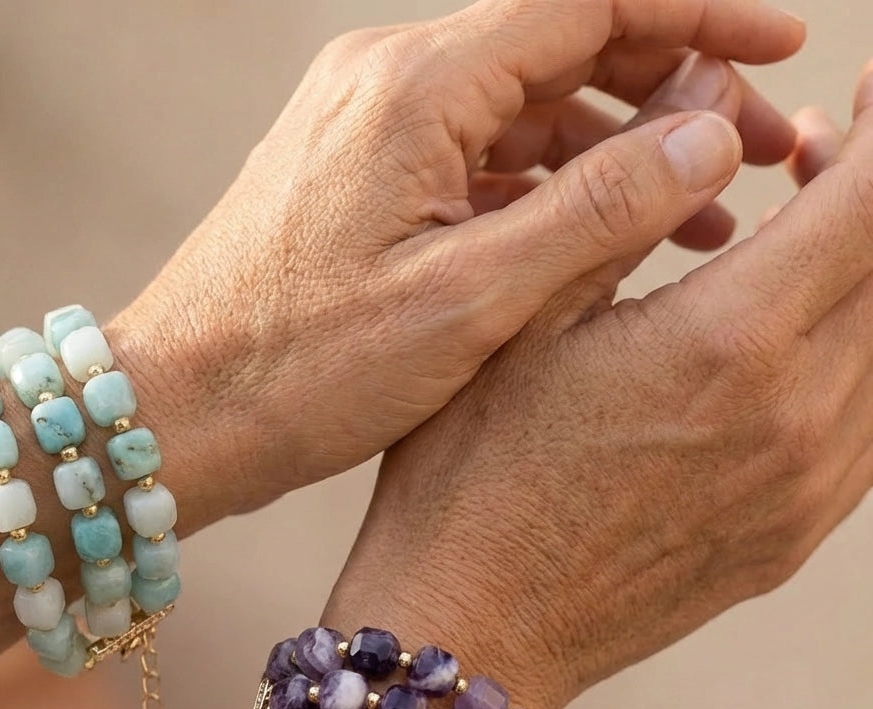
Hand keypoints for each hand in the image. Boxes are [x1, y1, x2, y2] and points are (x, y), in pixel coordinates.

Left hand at [110, 0, 802, 521]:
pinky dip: (551, 186)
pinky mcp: (360, 181)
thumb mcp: (464, 301)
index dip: (700, 11)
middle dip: (674, 84)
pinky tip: (603, 234)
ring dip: (617, 146)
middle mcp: (388, 85)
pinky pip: (479, 158)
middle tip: (762, 146)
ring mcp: (369, 131)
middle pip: (563, 43)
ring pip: (525, 108)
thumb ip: (593, 211)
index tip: (783, 44)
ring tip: (704, 209)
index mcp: (415, 90)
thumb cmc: (300, 371)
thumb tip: (704, 136)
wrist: (181, 413)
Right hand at [326, 61, 872, 708]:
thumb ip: (625, 213)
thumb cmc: (468, 483)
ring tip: (794, 242)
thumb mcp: (523, 324)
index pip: (870, 202)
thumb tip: (703, 115)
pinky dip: (852, 356)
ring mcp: (804, 491)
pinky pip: (868, 425)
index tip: (859, 94)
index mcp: (725, 345)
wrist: (472, 627)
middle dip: (872, 190)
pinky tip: (786, 342)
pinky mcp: (791, 538)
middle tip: (813, 153)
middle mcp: (793, 419)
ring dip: (863, 275)